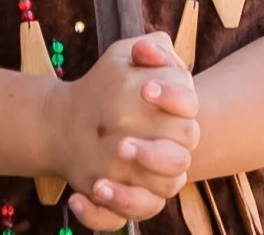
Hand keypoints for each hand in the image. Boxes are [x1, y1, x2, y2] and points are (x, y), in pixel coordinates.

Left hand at [48, 32, 198, 223]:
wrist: (74, 120)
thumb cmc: (111, 86)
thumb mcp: (125, 58)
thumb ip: (147, 49)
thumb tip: (149, 47)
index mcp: (176, 115)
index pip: (189, 110)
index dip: (172, 99)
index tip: (144, 90)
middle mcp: (169, 151)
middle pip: (178, 160)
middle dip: (151, 153)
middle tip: (120, 144)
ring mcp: (150, 179)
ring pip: (157, 197)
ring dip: (128, 192)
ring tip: (99, 181)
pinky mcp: (128, 201)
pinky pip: (123, 218)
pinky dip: (102, 213)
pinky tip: (78, 198)